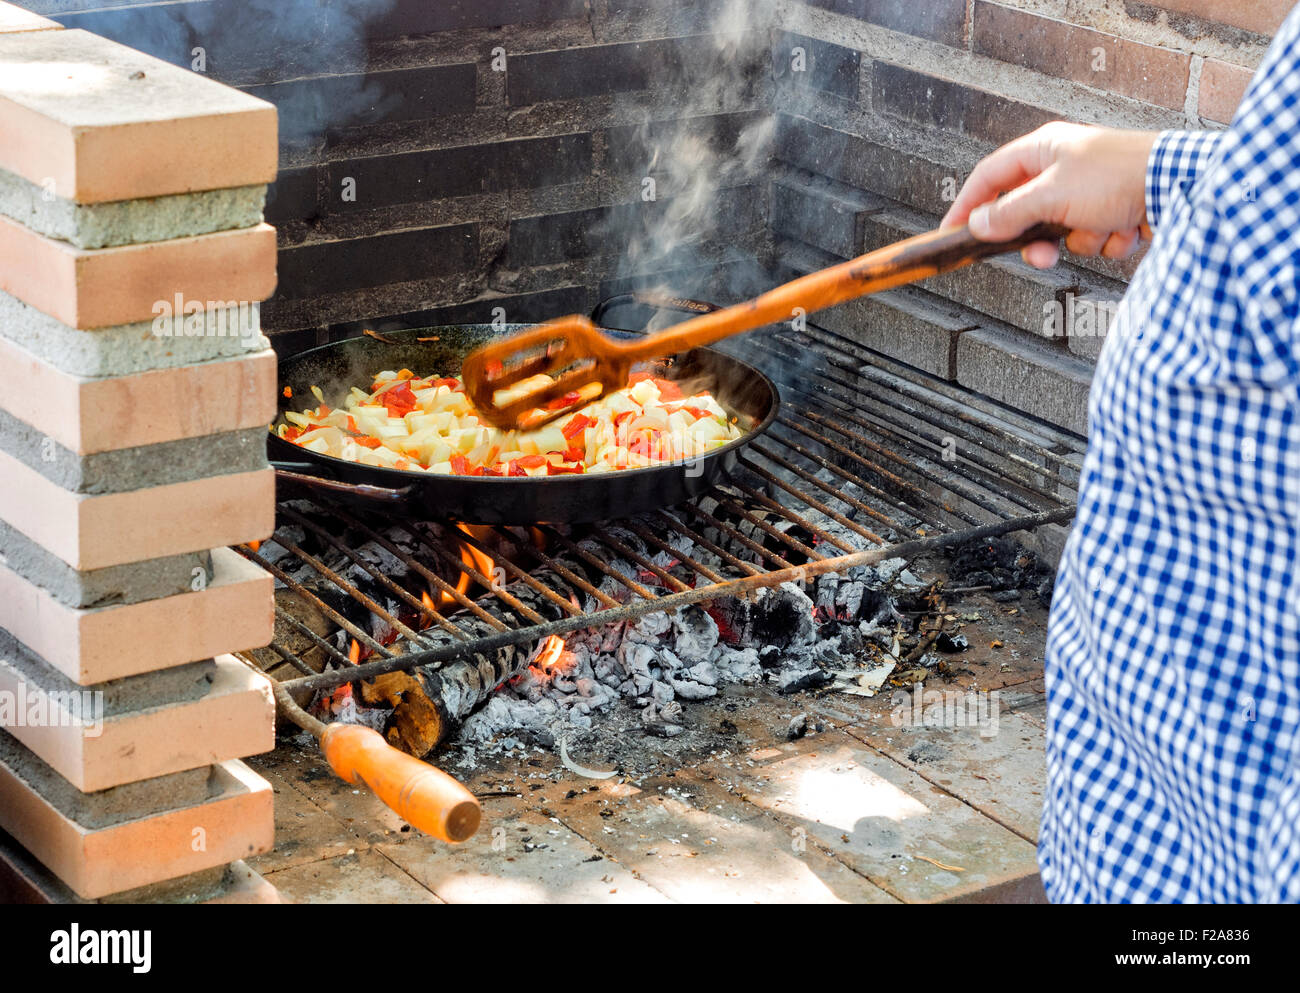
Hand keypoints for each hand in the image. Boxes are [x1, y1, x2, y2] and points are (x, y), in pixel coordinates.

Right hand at [942, 122, 1158, 267]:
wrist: (1178, 185)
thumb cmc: (1116, 176)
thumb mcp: (1051, 195)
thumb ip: (1010, 212)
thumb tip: (978, 223)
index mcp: (1043, 149)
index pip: (990, 176)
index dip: (969, 204)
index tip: (953, 231)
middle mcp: (1064, 167)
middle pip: (1026, 213)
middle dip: (1038, 238)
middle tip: (1040, 254)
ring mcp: (1090, 191)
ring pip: (1061, 232)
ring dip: (1080, 239)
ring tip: (1102, 230)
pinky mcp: (1113, 211)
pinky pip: (1092, 238)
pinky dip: (1107, 240)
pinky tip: (1126, 226)